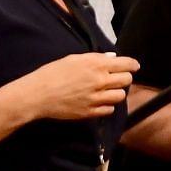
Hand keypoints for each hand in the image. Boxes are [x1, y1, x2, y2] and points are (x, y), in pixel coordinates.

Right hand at [15, 52, 137, 122]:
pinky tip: (100, 101)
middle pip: (127, 80)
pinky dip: (107, 105)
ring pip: (121, 96)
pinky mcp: (90, 111)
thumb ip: (96, 58)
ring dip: (116, 92)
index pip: (127, 64)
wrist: (36, 95)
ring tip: (108, 90)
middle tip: (118, 78)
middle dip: (125, 78)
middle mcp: (100, 81)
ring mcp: (96, 97)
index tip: (133, 66)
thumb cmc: (51, 73)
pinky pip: (109, 109)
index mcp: (96, 64)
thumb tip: (113, 58)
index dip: (132, 65)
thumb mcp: (73, 59)